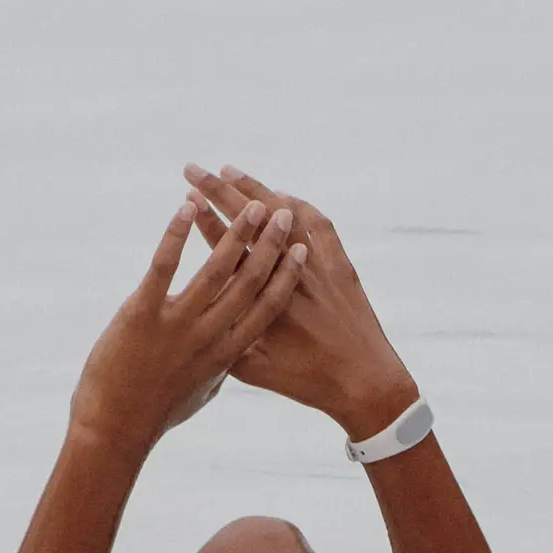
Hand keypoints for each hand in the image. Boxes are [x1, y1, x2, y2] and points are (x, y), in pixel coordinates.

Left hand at [69, 197, 306, 453]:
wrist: (113, 430)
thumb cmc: (154, 414)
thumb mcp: (199, 392)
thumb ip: (219, 366)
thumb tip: (233, 352)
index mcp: (225, 354)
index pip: (266, 309)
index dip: (286, 277)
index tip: (302, 250)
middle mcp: (207, 337)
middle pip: (249, 283)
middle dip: (269, 245)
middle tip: (281, 214)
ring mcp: (176, 325)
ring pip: (216, 270)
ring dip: (236, 233)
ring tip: (251, 206)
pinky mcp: (142, 315)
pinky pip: (163, 266)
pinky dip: (176, 234)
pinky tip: (186, 206)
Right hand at [183, 164, 418, 441]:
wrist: (365, 382)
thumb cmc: (306, 383)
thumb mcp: (255, 371)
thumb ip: (224, 342)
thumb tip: (196, 319)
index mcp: (264, 302)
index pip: (228, 251)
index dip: (206, 222)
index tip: (187, 199)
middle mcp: (291, 276)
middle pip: (251, 222)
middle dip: (218, 192)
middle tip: (193, 169)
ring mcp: (318, 267)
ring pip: (284, 215)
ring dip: (255, 189)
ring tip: (228, 171)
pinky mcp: (341, 266)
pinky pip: (320, 225)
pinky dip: (299, 205)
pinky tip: (281, 195)